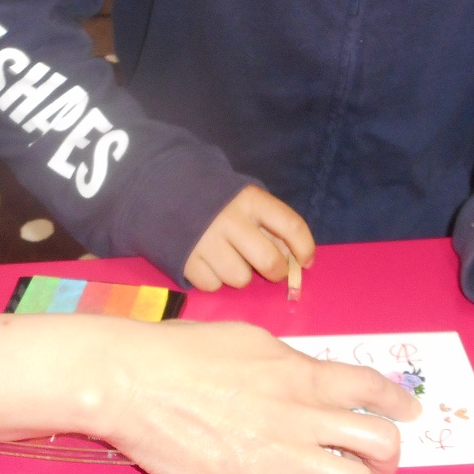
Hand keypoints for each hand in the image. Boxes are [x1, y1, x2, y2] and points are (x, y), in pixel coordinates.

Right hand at [97, 319, 420, 473]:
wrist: (130, 379)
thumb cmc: (180, 352)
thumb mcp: (248, 340)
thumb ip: (288, 363)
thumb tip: (309, 377)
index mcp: (299, 372)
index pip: (371, 386)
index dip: (398, 400)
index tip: (409, 411)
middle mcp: (297, 413)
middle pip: (379, 440)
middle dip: (386, 455)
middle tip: (373, 460)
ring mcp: (275, 455)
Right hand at [184, 184, 314, 291]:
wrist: (166, 188)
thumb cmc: (219, 200)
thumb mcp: (248, 201)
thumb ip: (271, 225)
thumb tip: (294, 257)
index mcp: (251, 200)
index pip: (291, 225)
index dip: (305, 247)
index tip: (306, 261)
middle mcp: (230, 220)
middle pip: (269, 261)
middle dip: (278, 272)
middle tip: (273, 269)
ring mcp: (206, 241)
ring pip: (241, 279)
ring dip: (242, 275)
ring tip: (232, 259)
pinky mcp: (185, 259)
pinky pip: (213, 286)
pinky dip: (215, 280)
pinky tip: (210, 263)